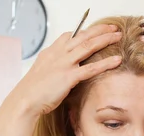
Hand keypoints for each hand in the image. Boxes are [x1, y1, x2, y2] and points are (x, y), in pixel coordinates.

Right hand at [0, 24, 121, 135]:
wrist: (25, 100)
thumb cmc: (32, 92)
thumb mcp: (42, 73)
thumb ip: (53, 68)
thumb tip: (61, 71)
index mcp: (51, 52)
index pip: (70, 36)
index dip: (84, 31)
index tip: (96, 29)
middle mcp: (58, 54)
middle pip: (82, 36)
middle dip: (100, 30)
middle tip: (113, 27)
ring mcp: (64, 64)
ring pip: (88, 46)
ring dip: (105, 39)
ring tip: (118, 36)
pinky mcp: (69, 77)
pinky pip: (91, 68)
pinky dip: (106, 63)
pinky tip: (117, 60)